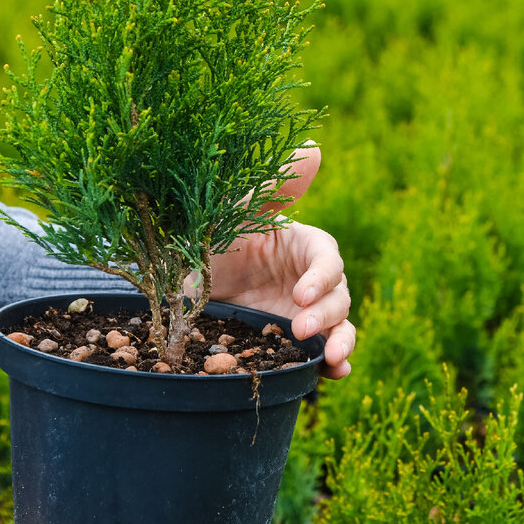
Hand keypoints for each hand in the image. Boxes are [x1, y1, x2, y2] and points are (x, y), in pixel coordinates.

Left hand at [209, 143, 354, 378]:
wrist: (183, 285)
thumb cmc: (214, 239)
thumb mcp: (237, 211)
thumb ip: (275, 185)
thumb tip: (314, 148)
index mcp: (305, 247)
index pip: (328, 259)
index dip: (321, 277)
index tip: (300, 293)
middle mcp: (313, 283)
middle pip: (339, 297)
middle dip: (326, 315)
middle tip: (299, 328)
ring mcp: (307, 315)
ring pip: (340, 327)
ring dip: (341, 342)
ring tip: (331, 359)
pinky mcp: (296, 343)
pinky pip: (322, 356)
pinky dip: (333, 367)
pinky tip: (334, 375)